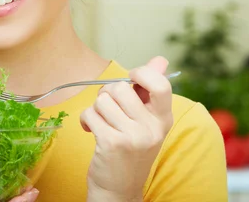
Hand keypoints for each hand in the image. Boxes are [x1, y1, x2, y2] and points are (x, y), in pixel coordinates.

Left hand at [80, 57, 173, 200]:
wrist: (119, 189)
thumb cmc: (130, 150)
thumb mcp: (146, 122)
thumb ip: (150, 90)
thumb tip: (160, 60)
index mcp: (163, 119)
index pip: (161, 84)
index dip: (142, 73)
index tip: (131, 79)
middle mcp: (152, 128)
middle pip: (121, 88)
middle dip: (108, 95)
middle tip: (109, 110)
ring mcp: (133, 137)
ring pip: (103, 100)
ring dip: (96, 109)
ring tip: (101, 123)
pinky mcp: (112, 143)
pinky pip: (90, 114)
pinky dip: (85, 120)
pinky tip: (90, 130)